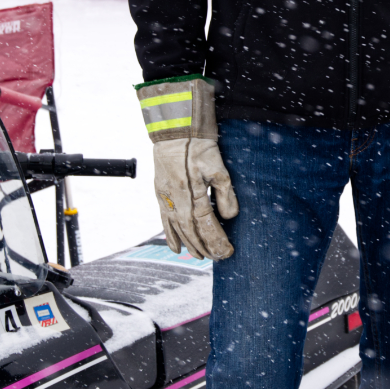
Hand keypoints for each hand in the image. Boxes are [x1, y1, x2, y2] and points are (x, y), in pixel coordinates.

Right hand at [153, 138, 238, 259]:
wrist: (175, 130)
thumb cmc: (198, 146)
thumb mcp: (218, 167)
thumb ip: (225, 194)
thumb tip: (230, 217)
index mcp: (190, 193)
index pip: (205, 225)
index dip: (216, 240)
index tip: (227, 252)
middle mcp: (175, 199)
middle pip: (191, 231)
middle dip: (205, 246)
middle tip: (217, 258)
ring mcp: (165, 197)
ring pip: (177, 228)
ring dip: (189, 244)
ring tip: (200, 257)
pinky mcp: (160, 193)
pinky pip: (164, 220)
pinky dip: (171, 235)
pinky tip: (176, 248)